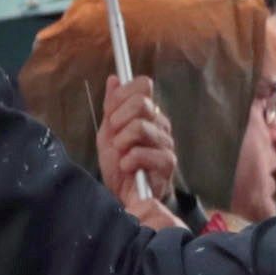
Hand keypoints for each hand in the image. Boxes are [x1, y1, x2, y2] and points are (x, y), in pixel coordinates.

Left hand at [96, 76, 178, 216]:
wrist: (123, 195)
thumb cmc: (118, 164)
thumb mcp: (108, 133)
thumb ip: (112, 106)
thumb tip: (114, 79)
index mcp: (148, 112)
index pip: (143, 85)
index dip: (122, 95)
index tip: (110, 113)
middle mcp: (160, 123)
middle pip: (141, 102)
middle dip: (119, 119)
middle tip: (114, 136)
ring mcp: (166, 142)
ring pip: (141, 126)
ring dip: (122, 142)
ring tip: (121, 155)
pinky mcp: (167, 163)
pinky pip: (144, 152)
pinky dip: (129, 160)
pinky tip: (127, 168)